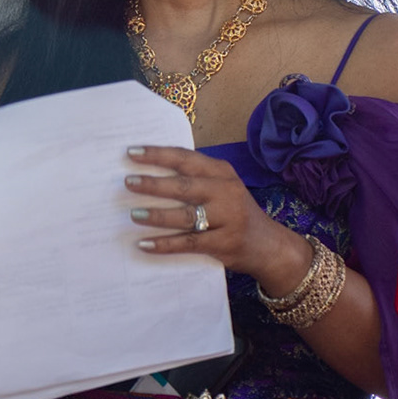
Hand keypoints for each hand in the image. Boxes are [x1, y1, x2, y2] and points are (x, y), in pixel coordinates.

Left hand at [126, 146, 312, 292]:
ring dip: (156, 216)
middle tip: (128, 182)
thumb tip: (150, 172)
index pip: (185, 159)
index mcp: (221, 172)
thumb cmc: (235, 212)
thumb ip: (195, 178)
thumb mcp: (222, 187)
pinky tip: (144, 244)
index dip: (157, 154)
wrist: (268, 245)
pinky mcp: (223, 244)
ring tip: (133, 215)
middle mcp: (225, 192)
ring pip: (186, 215)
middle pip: (184, 185)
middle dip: (153, 183)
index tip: (131, 153)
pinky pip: (188, 243)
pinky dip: (164, 244)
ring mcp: (227, 218)